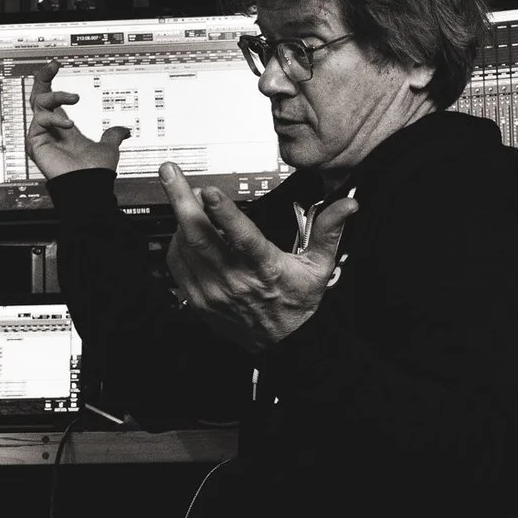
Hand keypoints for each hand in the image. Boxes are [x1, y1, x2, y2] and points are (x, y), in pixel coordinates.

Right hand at [27, 69, 128, 178]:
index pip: (50, 97)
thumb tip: (125, 130)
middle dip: (44, 77)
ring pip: (38, 103)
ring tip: (74, 97)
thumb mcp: (109, 147)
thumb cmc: (96, 172)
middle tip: (54, 65)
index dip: (51, 80)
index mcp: (62, 127)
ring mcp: (41, 135)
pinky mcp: (35, 143)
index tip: (57, 65)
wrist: (90, 187)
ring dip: (56, 96)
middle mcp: (50, 129)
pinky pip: (39, 121)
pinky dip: (55, 120)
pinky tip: (69, 126)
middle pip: (37, 95)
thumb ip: (113, 135)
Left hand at [160, 162, 357, 350]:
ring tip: (184, 196)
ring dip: (180, 217)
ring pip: (185, 247)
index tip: (211, 191)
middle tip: (171, 173)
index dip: (224, 213)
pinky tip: (183, 228)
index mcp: (265, 268)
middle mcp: (235, 280)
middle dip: (181, 199)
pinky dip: (177, 241)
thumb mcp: (318, 267)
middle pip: (200, 236)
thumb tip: (347, 205)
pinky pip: (178, 264)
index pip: (242, 238)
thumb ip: (328, 231)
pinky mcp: (198, 300)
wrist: (282, 343)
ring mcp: (213, 291)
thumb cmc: (297, 302)